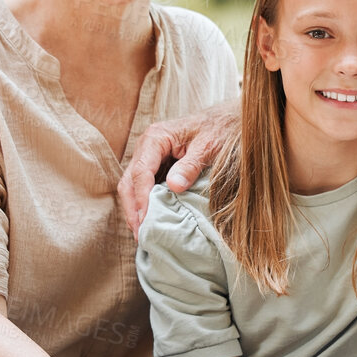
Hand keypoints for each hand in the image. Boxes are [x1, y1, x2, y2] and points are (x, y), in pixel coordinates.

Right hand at [117, 102, 238, 235]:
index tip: (145, 220)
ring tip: (143, 235)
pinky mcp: (157, 167)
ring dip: (136, 210)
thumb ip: (191, 166)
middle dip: (133, 209)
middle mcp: (147, 147)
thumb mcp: (209, 147)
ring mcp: (150, 158)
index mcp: (156, 137)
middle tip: (140, 235)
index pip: (141, 172)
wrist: (226, 120)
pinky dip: (145, 205)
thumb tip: (173, 187)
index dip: (141, 198)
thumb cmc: (219, 130)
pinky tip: (150, 223)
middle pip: (129, 181)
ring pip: (132, 187)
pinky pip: (144, 188)